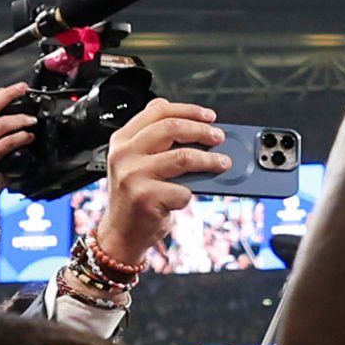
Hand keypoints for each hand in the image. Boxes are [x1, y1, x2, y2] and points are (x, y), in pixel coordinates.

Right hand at [90, 100, 227, 271]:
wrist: (121, 234)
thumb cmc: (135, 197)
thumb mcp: (137, 162)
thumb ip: (156, 141)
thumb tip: (199, 127)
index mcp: (122, 140)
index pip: (158, 111)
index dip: (188, 110)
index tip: (209, 116)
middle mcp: (124, 154)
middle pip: (172, 128)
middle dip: (203, 131)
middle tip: (219, 137)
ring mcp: (133, 175)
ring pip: (183, 157)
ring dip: (210, 160)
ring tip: (222, 163)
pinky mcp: (145, 197)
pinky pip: (182, 189)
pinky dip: (190, 193)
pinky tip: (187, 196)